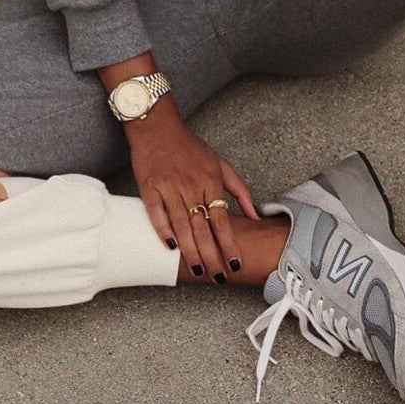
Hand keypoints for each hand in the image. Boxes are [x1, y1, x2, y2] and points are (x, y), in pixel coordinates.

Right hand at [127, 103, 260, 280]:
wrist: (157, 127)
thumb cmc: (189, 147)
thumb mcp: (220, 163)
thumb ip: (239, 189)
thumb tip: (254, 215)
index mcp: (210, 180)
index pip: (222, 219)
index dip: (229, 243)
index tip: (235, 262)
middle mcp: (191, 186)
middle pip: (203, 228)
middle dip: (212, 255)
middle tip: (218, 276)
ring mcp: (169, 187)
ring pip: (181, 225)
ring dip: (190, 250)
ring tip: (198, 270)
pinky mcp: (149, 188)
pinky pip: (156, 214)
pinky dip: (163, 231)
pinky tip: (170, 248)